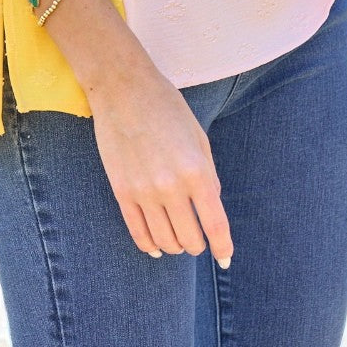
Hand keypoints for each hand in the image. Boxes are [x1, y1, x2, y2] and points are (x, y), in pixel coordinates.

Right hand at [87, 59, 233, 265]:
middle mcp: (171, 186)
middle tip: (198, 238)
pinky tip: (156, 246)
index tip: (225, 258)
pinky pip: (138, 233)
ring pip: (165, 241)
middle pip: (190, 240)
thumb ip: (209, 174)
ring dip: (175, 245)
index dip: (223, 248)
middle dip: (198, 244)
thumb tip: (213, 204)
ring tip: (177, 239)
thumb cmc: (165, 105)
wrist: (122, 87)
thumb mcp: (198, 136)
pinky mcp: (121, 191)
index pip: (215, 226)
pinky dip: (149, 246)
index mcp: (196, 170)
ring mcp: (144, 191)